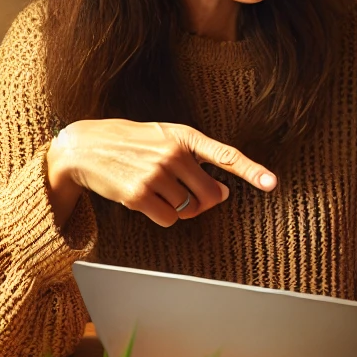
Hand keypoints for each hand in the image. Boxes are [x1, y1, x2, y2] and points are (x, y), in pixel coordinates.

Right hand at [46, 120, 276, 228]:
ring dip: (178, 207)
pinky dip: (163, 215)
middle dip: (205, 202)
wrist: (84, 146)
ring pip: (189, 210)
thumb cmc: (132, 143)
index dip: (251, 170)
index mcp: (184, 136)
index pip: (224, 155)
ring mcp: (156, 175)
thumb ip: (197, 160)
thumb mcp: (165, 136)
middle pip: (210, 195)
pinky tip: (145, 199)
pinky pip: (169, 219)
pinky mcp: (139, 196)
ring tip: (156, 188)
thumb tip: (222, 193)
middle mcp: (173, 154)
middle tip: (187, 194)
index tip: (271, 183)